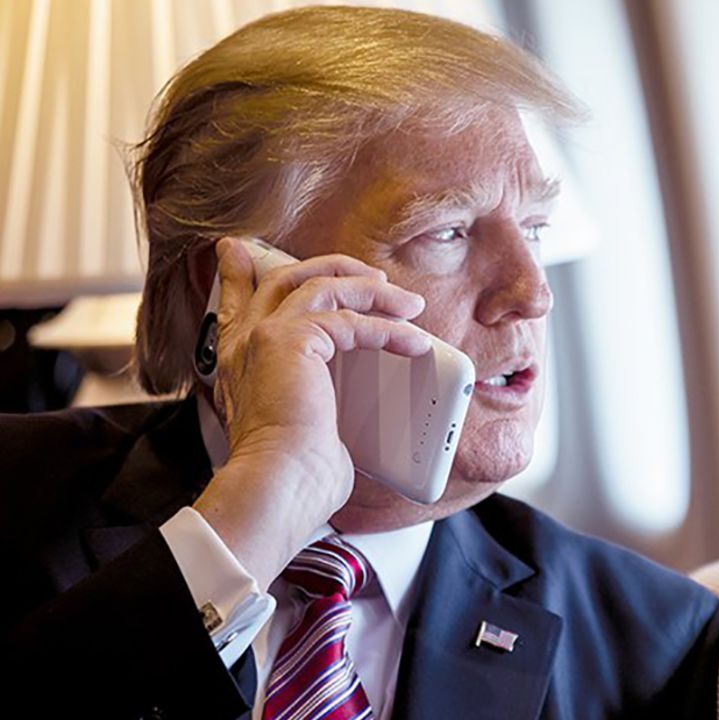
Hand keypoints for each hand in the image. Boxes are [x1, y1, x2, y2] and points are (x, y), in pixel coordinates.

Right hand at [193, 237, 429, 587]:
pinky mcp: (290, 341)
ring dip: (372, 292)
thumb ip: (318, 405)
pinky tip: (413, 343)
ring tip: (409, 305)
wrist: (276, 489)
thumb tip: (354, 420)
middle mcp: (244, 343)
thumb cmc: (293, 477)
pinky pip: (348, 320)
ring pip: (322, 286)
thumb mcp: (306, 429)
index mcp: (240, 361)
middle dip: (333, 267)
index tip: (243, 250)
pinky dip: (387, 329)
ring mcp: (264, 337)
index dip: (240, 271)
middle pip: (285, 277)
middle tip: (373, 276)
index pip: (237, 301)